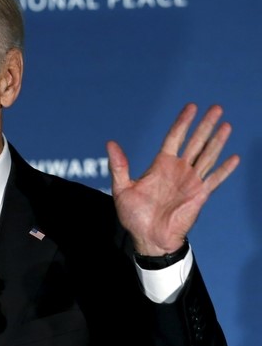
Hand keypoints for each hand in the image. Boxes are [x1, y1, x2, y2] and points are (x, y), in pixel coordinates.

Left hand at [106, 103, 239, 255]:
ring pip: (207, 156)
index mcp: (160, 165)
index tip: (191, 106)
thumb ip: (119, 166)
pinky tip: (234, 157)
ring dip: (217, 141)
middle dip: (205, 125)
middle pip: (194, 142)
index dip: (182, 122)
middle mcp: (178, 170)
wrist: (148, 238)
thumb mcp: (122, 188)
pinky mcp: (199, 195)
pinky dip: (224, 169)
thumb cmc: (134, 215)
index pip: (174, 137)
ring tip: (226, 124)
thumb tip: (110, 143)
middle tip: (216, 107)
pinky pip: (214, 179)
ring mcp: (190, 181)